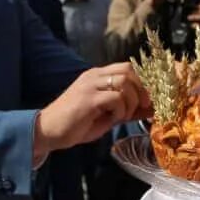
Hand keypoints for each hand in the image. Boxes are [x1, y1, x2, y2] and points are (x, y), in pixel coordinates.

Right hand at [34, 63, 150, 160]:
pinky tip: (113, 119)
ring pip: (124, 81)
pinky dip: (121, 110)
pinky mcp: (88, 99)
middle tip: (141, 107)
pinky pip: (115, 98)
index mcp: (97, 76)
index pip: (127, 68)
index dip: (142, 83)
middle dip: (142, 89)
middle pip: (129, 70)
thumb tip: (151, 110)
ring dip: (131, 101)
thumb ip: (127, 110)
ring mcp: (90, 85)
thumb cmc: (76, 125)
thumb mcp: (107, 116)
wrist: (48, 131)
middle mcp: (94, 76)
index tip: (147, 101)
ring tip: (125, 116)